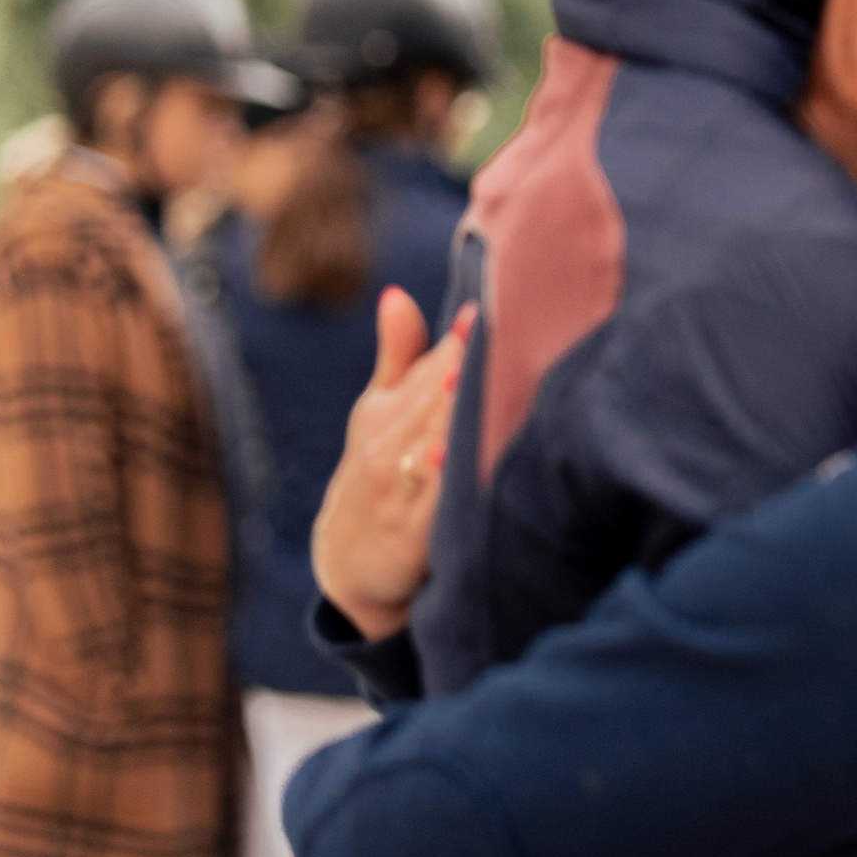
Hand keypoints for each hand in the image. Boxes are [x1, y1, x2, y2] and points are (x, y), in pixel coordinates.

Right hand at [312, 289, 474, 642]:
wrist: (349, 562)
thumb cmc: (376, 469)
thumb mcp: (376, 412)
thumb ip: (398, 355)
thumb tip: (398, 293)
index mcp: (383, 413)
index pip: (432, 369)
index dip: (462, 343)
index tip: (487, 313)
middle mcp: (385, 448)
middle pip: (438, 403)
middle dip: (470, 374)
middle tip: (507, 338)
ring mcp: (397, 492)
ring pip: (436, 447)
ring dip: (460, 420)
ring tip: (484, 387)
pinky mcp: (412, 537)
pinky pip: (437, 504)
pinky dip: (450, 482)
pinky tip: (465, 457)